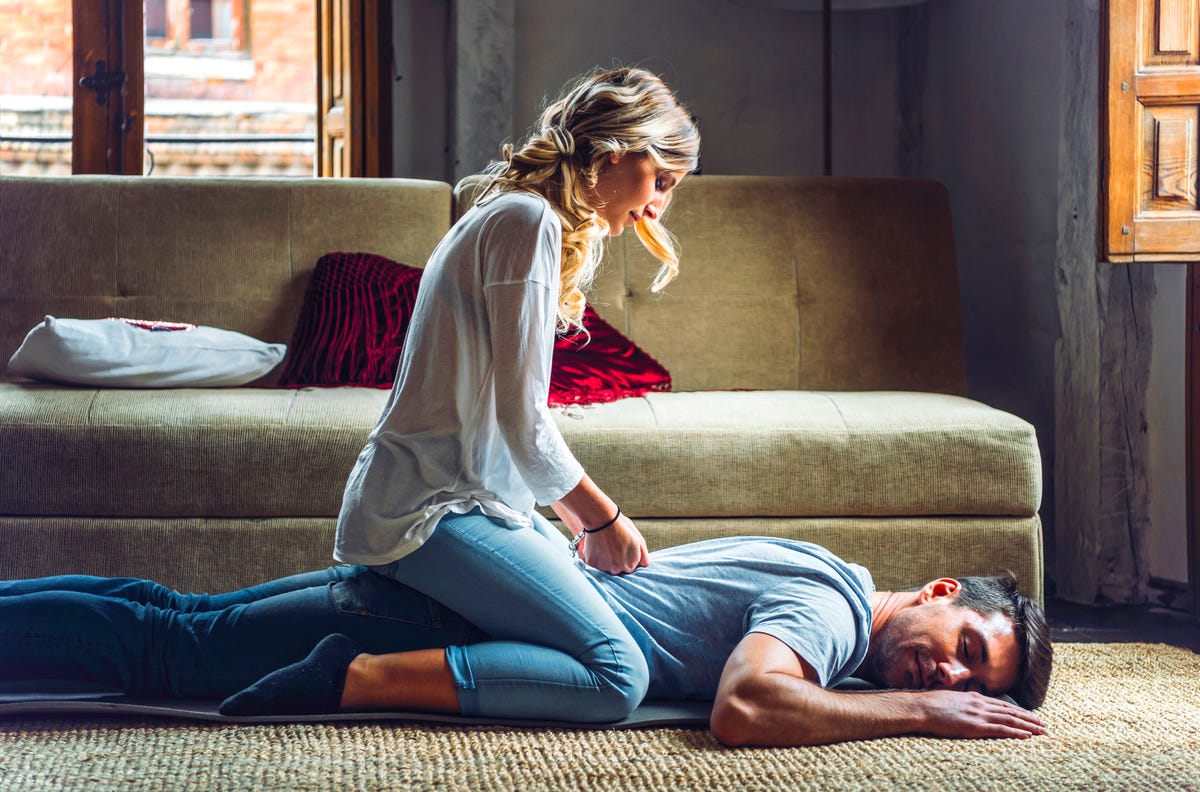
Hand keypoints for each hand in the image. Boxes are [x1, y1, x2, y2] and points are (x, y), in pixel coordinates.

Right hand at [577, 513, 649, 573]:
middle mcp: (618, 570)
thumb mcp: (639, 541)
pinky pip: (593, 563)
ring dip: (604, 559)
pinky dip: (594, 556)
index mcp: (630, 565)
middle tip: (612, 545)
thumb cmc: (621, 526)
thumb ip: (643, 556)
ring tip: (604, 544)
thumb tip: (643, 565)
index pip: (629, 567)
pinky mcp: (591, 563)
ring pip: (604, 567)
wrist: (603, 518)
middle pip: (617, 568)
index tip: (621, 547)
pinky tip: (596, 545)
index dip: (626, 557)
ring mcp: (604, 568)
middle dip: (615, 559)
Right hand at [918, 690, 1045, 738]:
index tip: (1030, 715)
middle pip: (1010, 711)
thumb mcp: (951, 699)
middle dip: (1028, 718)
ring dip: (1027, 725)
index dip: (1018, 710)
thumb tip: (968, 706)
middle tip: (1043, 724)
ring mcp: (978, 715)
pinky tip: (1026, 735)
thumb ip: (964, 702)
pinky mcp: (974, 726)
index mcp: (974, 697)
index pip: (1002, 704)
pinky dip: (1015, 732)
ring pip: (1009, 719)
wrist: (921, 707)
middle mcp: (980, 704)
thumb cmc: (931, 704)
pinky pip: (1000, 729)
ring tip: (1040, 730)